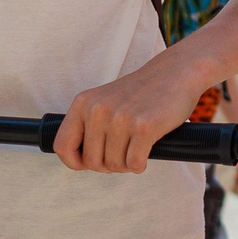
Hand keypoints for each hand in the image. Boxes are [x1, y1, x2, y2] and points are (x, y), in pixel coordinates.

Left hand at [53, 53, 198, 173]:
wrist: (175, 73)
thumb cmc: (141, 93)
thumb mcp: (105, 101)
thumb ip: (88, 125)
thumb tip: (79, 161)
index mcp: (83, 103)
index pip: (62, 146)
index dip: (75, 162)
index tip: (89, 162)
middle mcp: (99, 109)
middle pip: (91, 161)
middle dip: (107, 165)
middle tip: (121, 154)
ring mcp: (121, 118)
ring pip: (114, 165)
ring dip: (126, 165)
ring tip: (135, 151)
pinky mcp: (144, 127)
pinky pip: (134, 163)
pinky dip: (140, 165)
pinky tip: (146, 153)